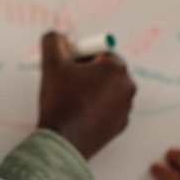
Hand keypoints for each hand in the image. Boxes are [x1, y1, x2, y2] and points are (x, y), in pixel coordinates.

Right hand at [36, 32, 135, 158]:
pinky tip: (78, 114)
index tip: (68, 65)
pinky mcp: (121, 125)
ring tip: (71, 100)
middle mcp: (127, 87)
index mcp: (116, 68)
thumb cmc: (60, 102)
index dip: (81, 55)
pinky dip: (95, 107)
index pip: (100, 50)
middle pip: (106, 69)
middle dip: (87, 71)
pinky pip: (108, 108)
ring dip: (91, 89)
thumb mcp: (51, 64)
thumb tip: (59, 37)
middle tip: (67, 81)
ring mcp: (126, 108)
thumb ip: (54, 41)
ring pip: (106, 89)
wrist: (63, 142)